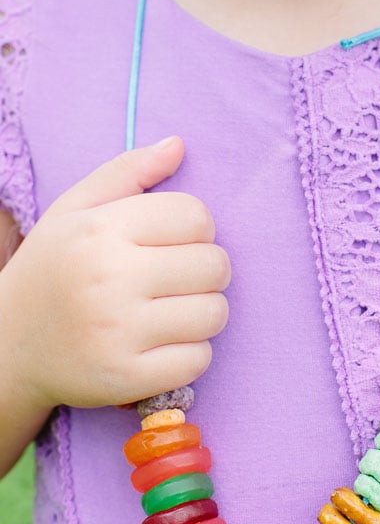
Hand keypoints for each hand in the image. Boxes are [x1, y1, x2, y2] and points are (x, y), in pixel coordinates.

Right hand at [0, 136, 229, 410]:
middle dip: (204, 270)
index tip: (172, 242)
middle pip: (215, 264)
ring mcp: (118, 333)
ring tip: (169, 311)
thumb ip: (129, 171)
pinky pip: (199, 360)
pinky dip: (189, 354)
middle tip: (175, 279)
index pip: (197, 216)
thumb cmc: (53, 269)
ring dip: (201, 312)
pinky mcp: (126, 379)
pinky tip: (160, 345)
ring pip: (214, 313)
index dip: (195, 228)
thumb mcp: (76, 209)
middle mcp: (110, 279)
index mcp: (102, 230)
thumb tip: (179, 144)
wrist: (7, 347)